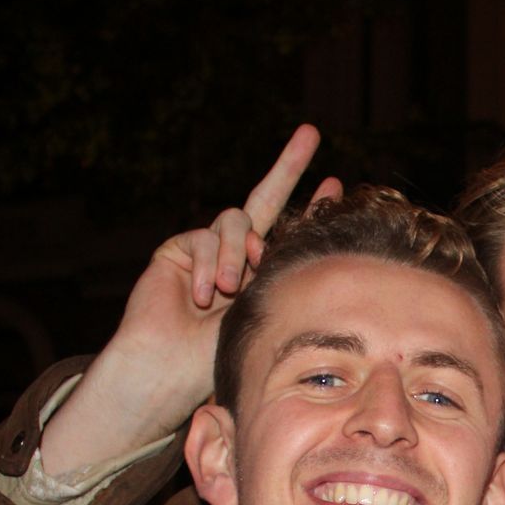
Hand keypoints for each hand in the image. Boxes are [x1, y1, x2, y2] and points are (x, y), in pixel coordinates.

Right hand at [41, 126, 344, 473]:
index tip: (336, 182)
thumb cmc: (215, 357)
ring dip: (237, 253)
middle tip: (311, 134)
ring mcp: (207, 250)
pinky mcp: (179, 248)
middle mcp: (236, 256)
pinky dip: (208, 264)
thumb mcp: (261, 314)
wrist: (168, 370)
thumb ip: (277, 276)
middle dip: (289, 165)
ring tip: (230, 288)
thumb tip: (309, 240)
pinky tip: (201, 295)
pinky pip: (204, 237)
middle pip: (265, 200)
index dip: (311, 208)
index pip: (289, 233)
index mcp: (261, 275)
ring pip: (236, 221)